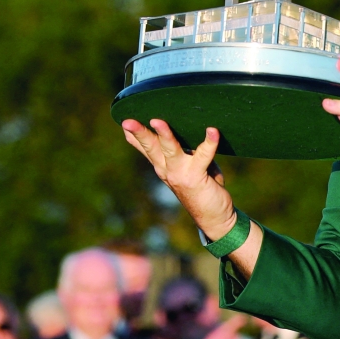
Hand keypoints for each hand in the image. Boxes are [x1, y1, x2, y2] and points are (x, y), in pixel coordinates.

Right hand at [122, 121, 235, 239]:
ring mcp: (180, 174)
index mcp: (163, 167)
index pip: (146, 149)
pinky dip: (209, 142)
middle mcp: (167, 170)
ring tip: (157, 121)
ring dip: (164, 135)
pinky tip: (212, 131)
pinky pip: (203, 155)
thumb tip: (191, 127)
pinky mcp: (196, 177)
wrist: (215, 217)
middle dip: (140, 133)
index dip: (135, 136)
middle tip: (127, 121)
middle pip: (151, 148)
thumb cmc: (204, 187)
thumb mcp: (191, 166)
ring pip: (169, 150)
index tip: (124, 121)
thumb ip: (186, 150)